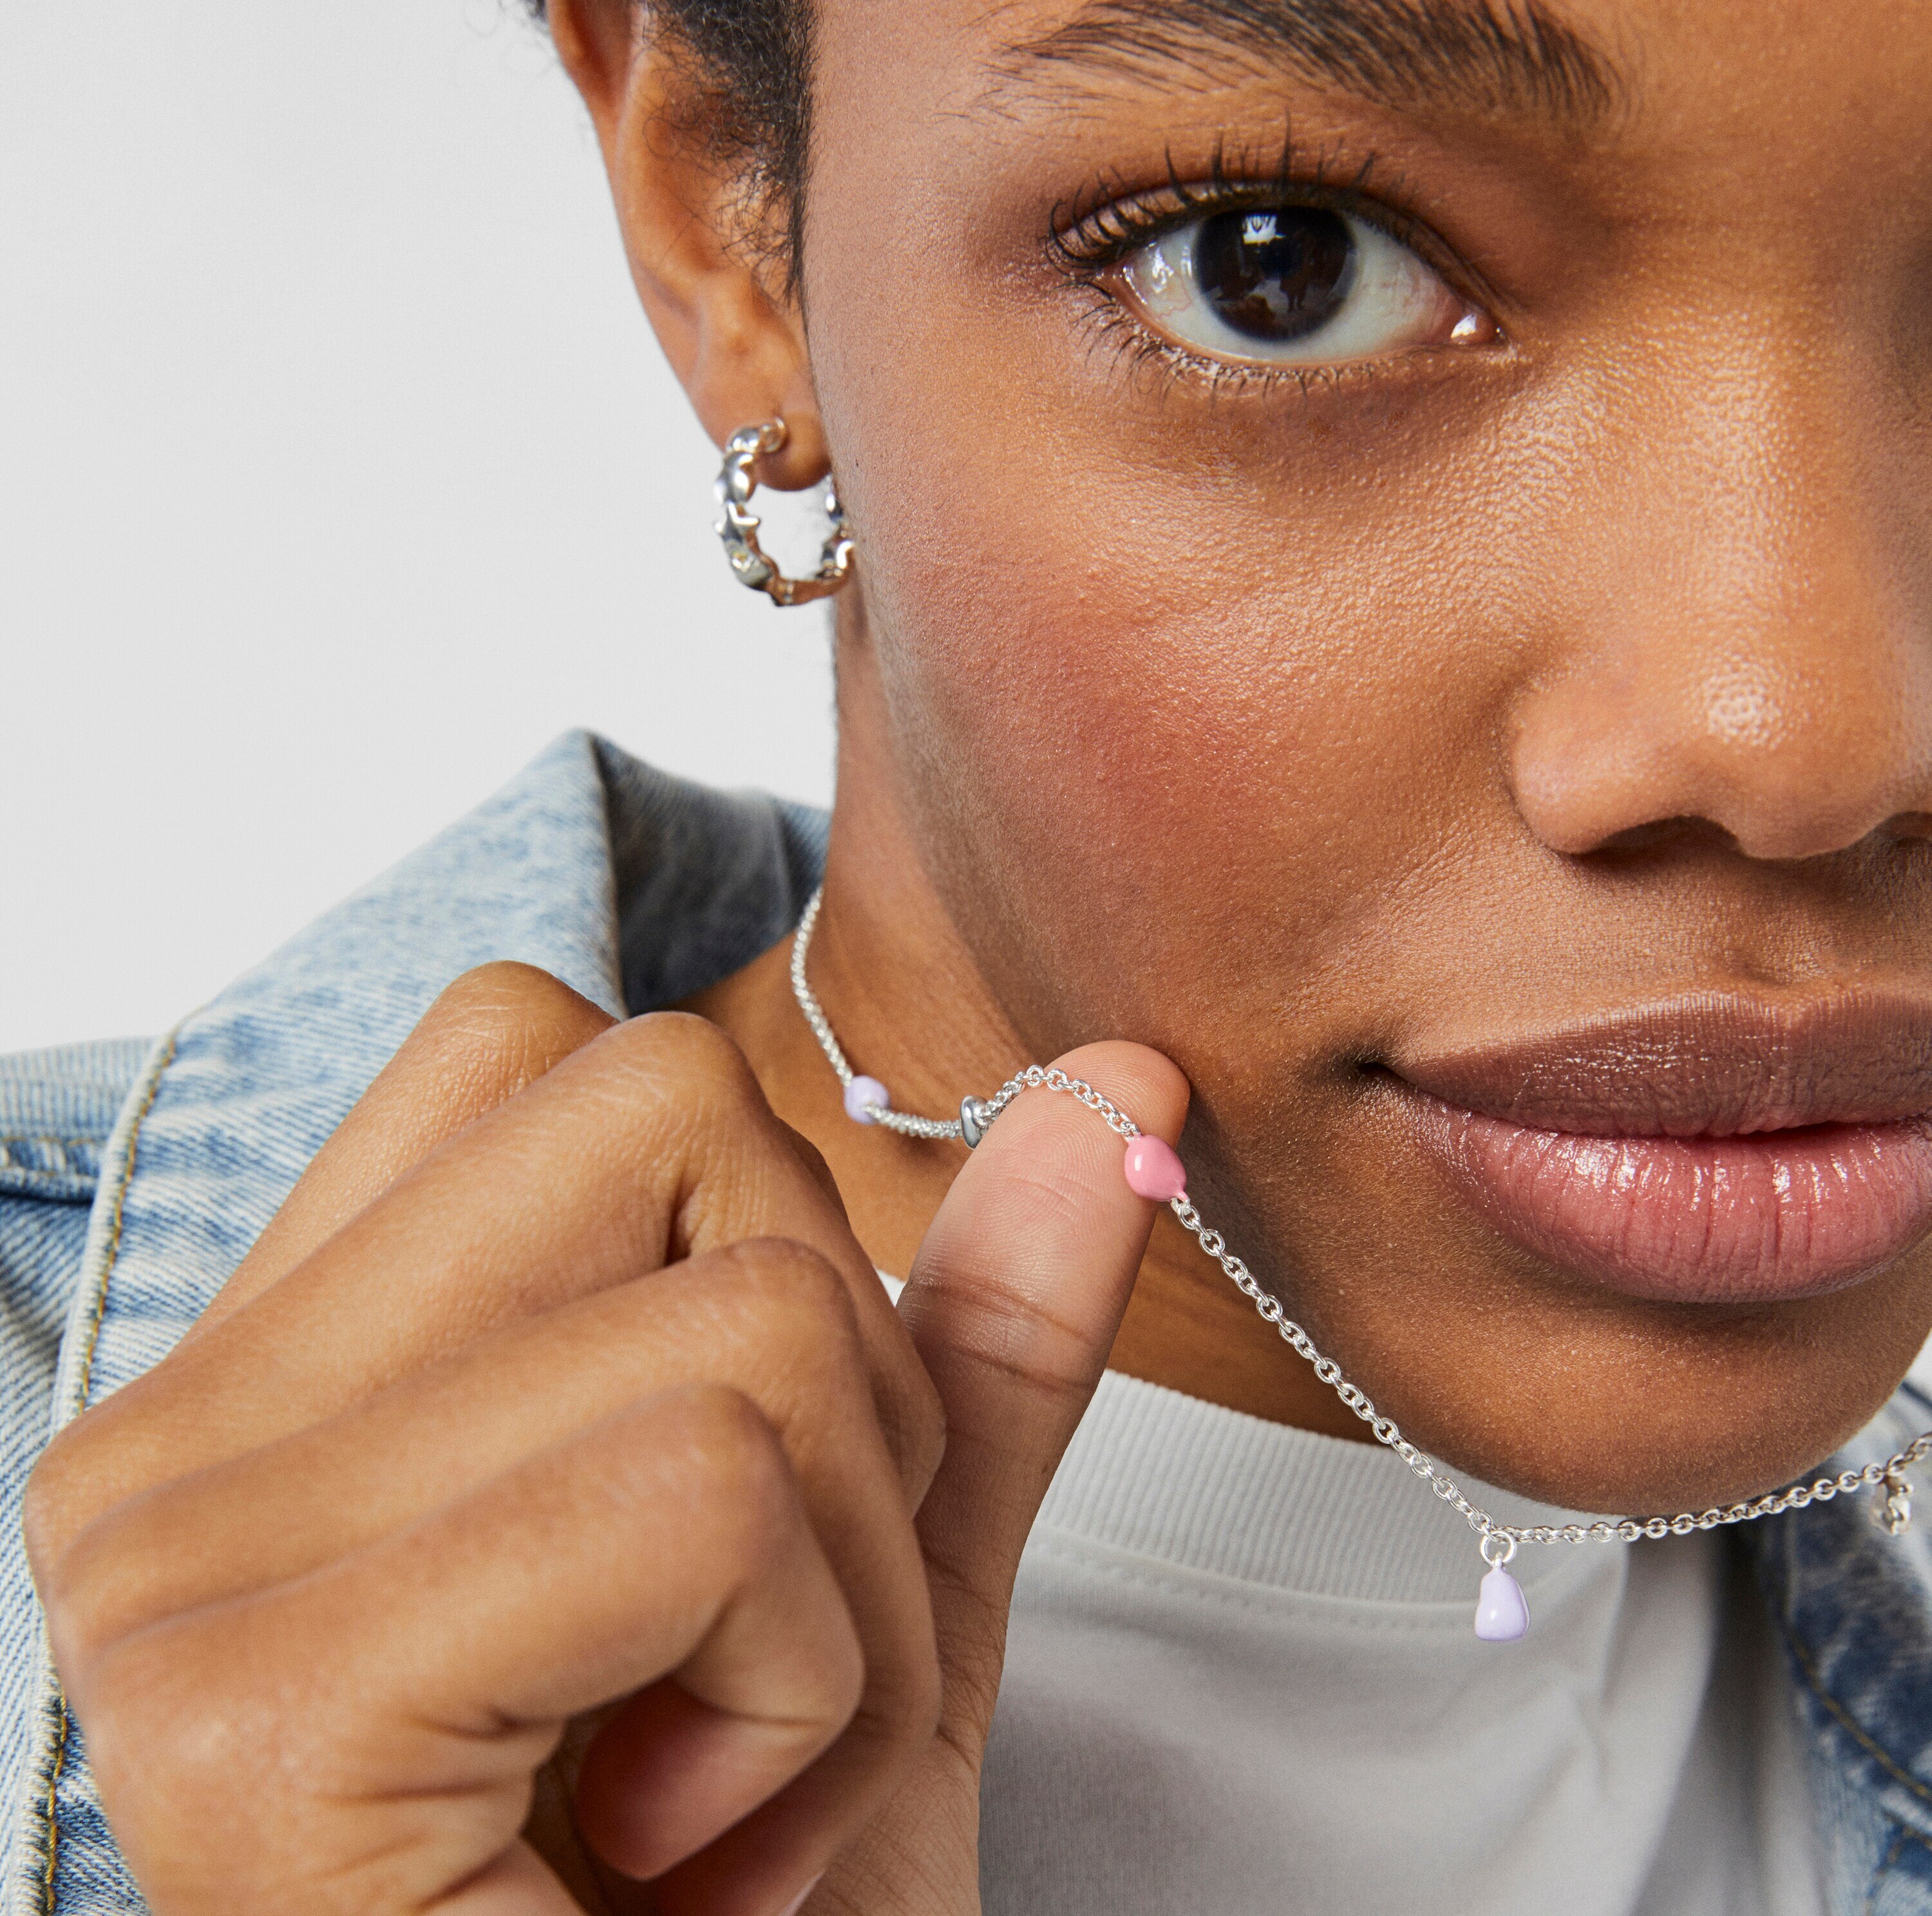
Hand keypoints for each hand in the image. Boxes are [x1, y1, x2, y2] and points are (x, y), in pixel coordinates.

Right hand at [24, 962, 1185, 1914]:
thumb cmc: (750, 1907)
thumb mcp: (879, 1571)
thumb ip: (969, 1320)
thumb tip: (1117, 1078)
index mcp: (276, 1376)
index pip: (557, 1045)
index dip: (748, 1234)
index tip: (718, 1499)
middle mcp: (177, 1441)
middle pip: (679, 1120)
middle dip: (849, 1410)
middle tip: (736, 1675)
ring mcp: (188, 1565)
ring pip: (757, 1315)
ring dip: (853, 1609)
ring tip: (723, 1803)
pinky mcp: (269, 1717)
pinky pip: (714, 1496)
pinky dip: (808, 1701)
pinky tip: (677, 1867)